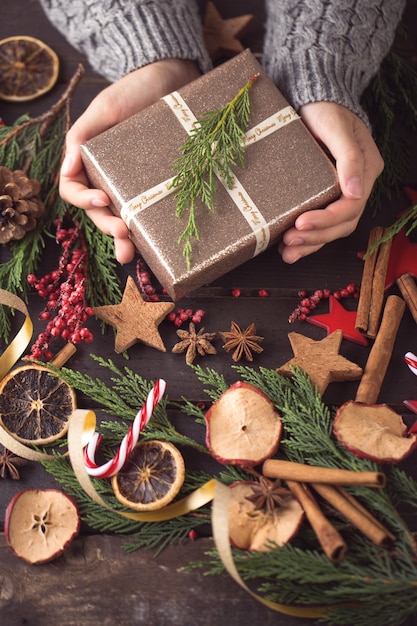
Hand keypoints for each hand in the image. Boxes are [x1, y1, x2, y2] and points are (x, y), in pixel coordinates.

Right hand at [59, 59, 200, 262]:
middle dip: (109, 228)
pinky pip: (149, 212)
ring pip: (123, 218)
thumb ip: (81, 137)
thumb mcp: (104, 109)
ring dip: (125, 239)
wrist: (172, 80)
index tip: (103, 200)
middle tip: (123, 238)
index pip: (73, 190)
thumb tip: (66, 170)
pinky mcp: (156, 187)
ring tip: (132, 253)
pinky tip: (154, 243)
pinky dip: (148, 229)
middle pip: (99, 213)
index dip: (83, 201)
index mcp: (88, 162)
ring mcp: (133, 185)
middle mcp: (108, 178)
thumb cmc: (133, 90)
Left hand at [279, 102, 383, 262]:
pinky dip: (307, 238)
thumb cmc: (325, 108)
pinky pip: (320, 224)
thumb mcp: (336, 128)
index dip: (327, 219)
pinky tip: (289, 248)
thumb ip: (348, 158)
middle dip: (316, 237)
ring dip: (310, 244)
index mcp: (366, 170)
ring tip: (288, 252)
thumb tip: (356, 191)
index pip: (351, 207)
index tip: (301, 222)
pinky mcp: (323, 195)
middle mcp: (356, 186)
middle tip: (290, 240)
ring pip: (331, 229)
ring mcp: (340, 192)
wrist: (312, 98)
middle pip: (342, 223)